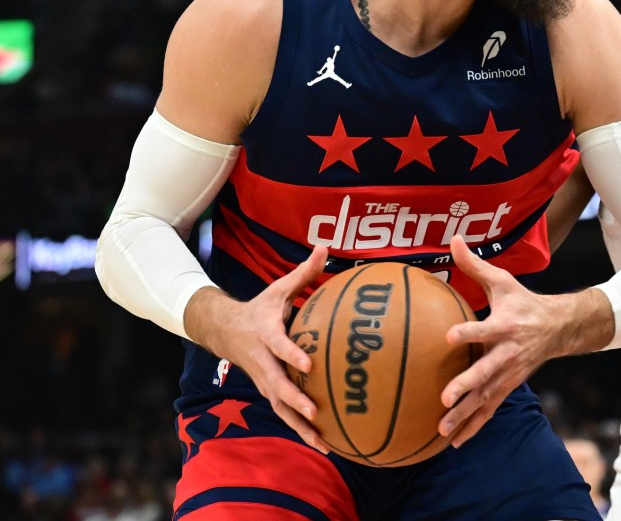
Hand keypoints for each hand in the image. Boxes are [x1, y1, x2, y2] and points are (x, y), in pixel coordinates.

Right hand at [186, 245, 329, 452]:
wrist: (224, 330)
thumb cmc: (261, 308)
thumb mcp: (278, 289)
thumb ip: (303, 272)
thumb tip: (325, 247)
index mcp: (267, 335)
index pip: (280, 346)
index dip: (293, 354)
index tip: (309, 363)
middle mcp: (263, 362)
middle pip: (277, 386)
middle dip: (295, 401)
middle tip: (316, 414)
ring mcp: (264, 380)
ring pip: (280, 407)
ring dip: (300, 427)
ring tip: (325, 444)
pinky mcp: (268, 391)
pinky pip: (284, 413)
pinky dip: (300, 429)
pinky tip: (324, 443)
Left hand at [438, 236, 563, 447]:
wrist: (559, 328)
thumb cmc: (523, 302)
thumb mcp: (503, 282)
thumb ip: (475, 265)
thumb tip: (453, 238)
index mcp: (505, 325)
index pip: (484, 329)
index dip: (468, 332)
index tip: (449, 336)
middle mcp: (507, 353)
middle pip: (485, 371)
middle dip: (466, 385)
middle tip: (445, 397)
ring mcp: (509, 373)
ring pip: (486, 397)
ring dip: (465, 414)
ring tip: (442, 429)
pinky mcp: (509, 386)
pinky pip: (490, 409)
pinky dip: (474, 426)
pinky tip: (455, 441)